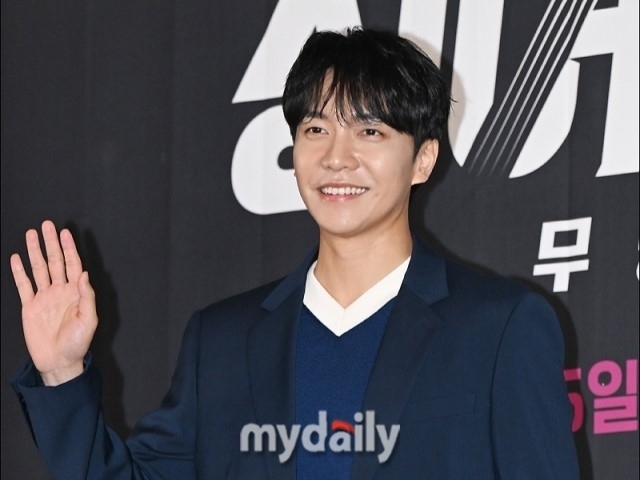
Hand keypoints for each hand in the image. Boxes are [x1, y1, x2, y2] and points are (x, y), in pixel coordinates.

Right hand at [10, 220, 97, 385]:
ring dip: (35, 251)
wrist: (59, 361)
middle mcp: (60, 291)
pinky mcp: (30, 306)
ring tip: (31, 234)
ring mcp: (44, 297)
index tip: (65, 232)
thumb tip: (85, 275)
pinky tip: (17, 258)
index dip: (69, 248)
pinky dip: (20, 272)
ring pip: (39, 268)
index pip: (73, 264)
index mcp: (76, 293)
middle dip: (51, 243)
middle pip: (55, 261)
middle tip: (47, 225)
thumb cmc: (78, 343)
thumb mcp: (89, 320)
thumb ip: (86, 296)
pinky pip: (23, 285)